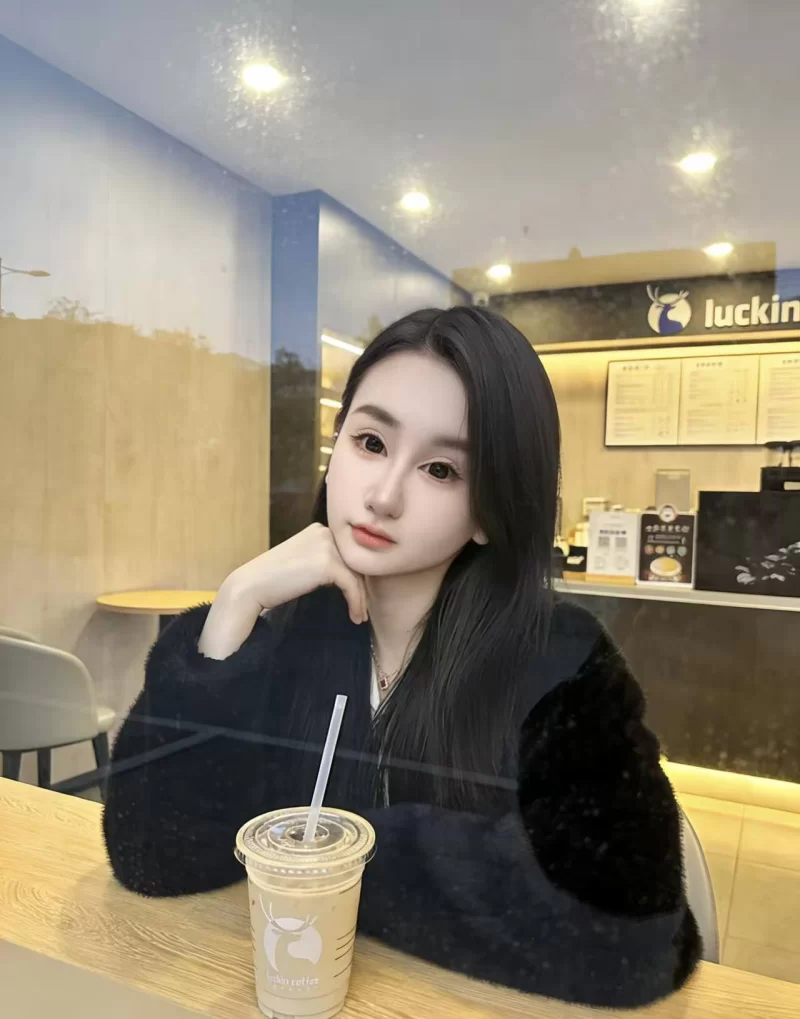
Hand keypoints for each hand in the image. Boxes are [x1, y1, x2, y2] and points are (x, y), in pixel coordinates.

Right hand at [198, 524, 367, 659]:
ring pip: (356, 576)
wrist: (251, 587)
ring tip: (360, 617)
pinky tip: (355, 617)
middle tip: (362, 610)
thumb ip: (322, 561)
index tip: (358, 596)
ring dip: (360, 599)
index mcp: (319, 530)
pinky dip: (356, 603)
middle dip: (360, 588)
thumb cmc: (273, 580)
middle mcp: (324, 533)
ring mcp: (326, 546)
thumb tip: (348, 577)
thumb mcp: (302, 562)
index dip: (355, 575)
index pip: (346, 553)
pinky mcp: (327, 564)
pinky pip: (351, 586)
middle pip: (354, 563)